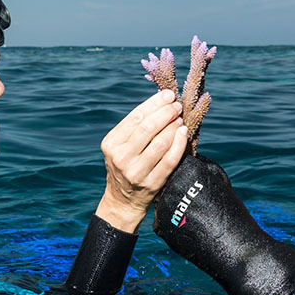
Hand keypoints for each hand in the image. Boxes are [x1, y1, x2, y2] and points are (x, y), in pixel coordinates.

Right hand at [95, 90, 187, 232]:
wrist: (123, 199)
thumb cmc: (127, 163)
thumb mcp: (121, 145)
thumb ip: (136, 126)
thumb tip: (162, 100)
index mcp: (111, 143)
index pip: (135, 117)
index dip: (154, 104)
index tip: (168, 95)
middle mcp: (121, 158)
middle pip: (148, 128)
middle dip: (166, 113)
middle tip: (177, 105)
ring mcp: (136, 172)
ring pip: (161, 143)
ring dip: (174, 127)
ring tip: (180, 119)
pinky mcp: (152, 183)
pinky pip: (170, 160)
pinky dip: (179, 144)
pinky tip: (183, 133)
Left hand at [153, 154, 294, 294]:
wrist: (234, 247)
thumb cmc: (230, 210)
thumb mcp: (219, 177)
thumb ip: (199, 163)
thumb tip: (184, 153)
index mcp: (186, 171)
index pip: (175, 160)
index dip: (186, 171)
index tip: (198, 181)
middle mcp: (171, 187)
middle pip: (167, 180)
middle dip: (177, 187)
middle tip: (198, 201)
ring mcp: (163, 208)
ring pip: (163, 199)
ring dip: (174, 203)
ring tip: (196, 215)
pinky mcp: (159, 226)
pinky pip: (162, 218)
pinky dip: (173, 221)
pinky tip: (190, 227)